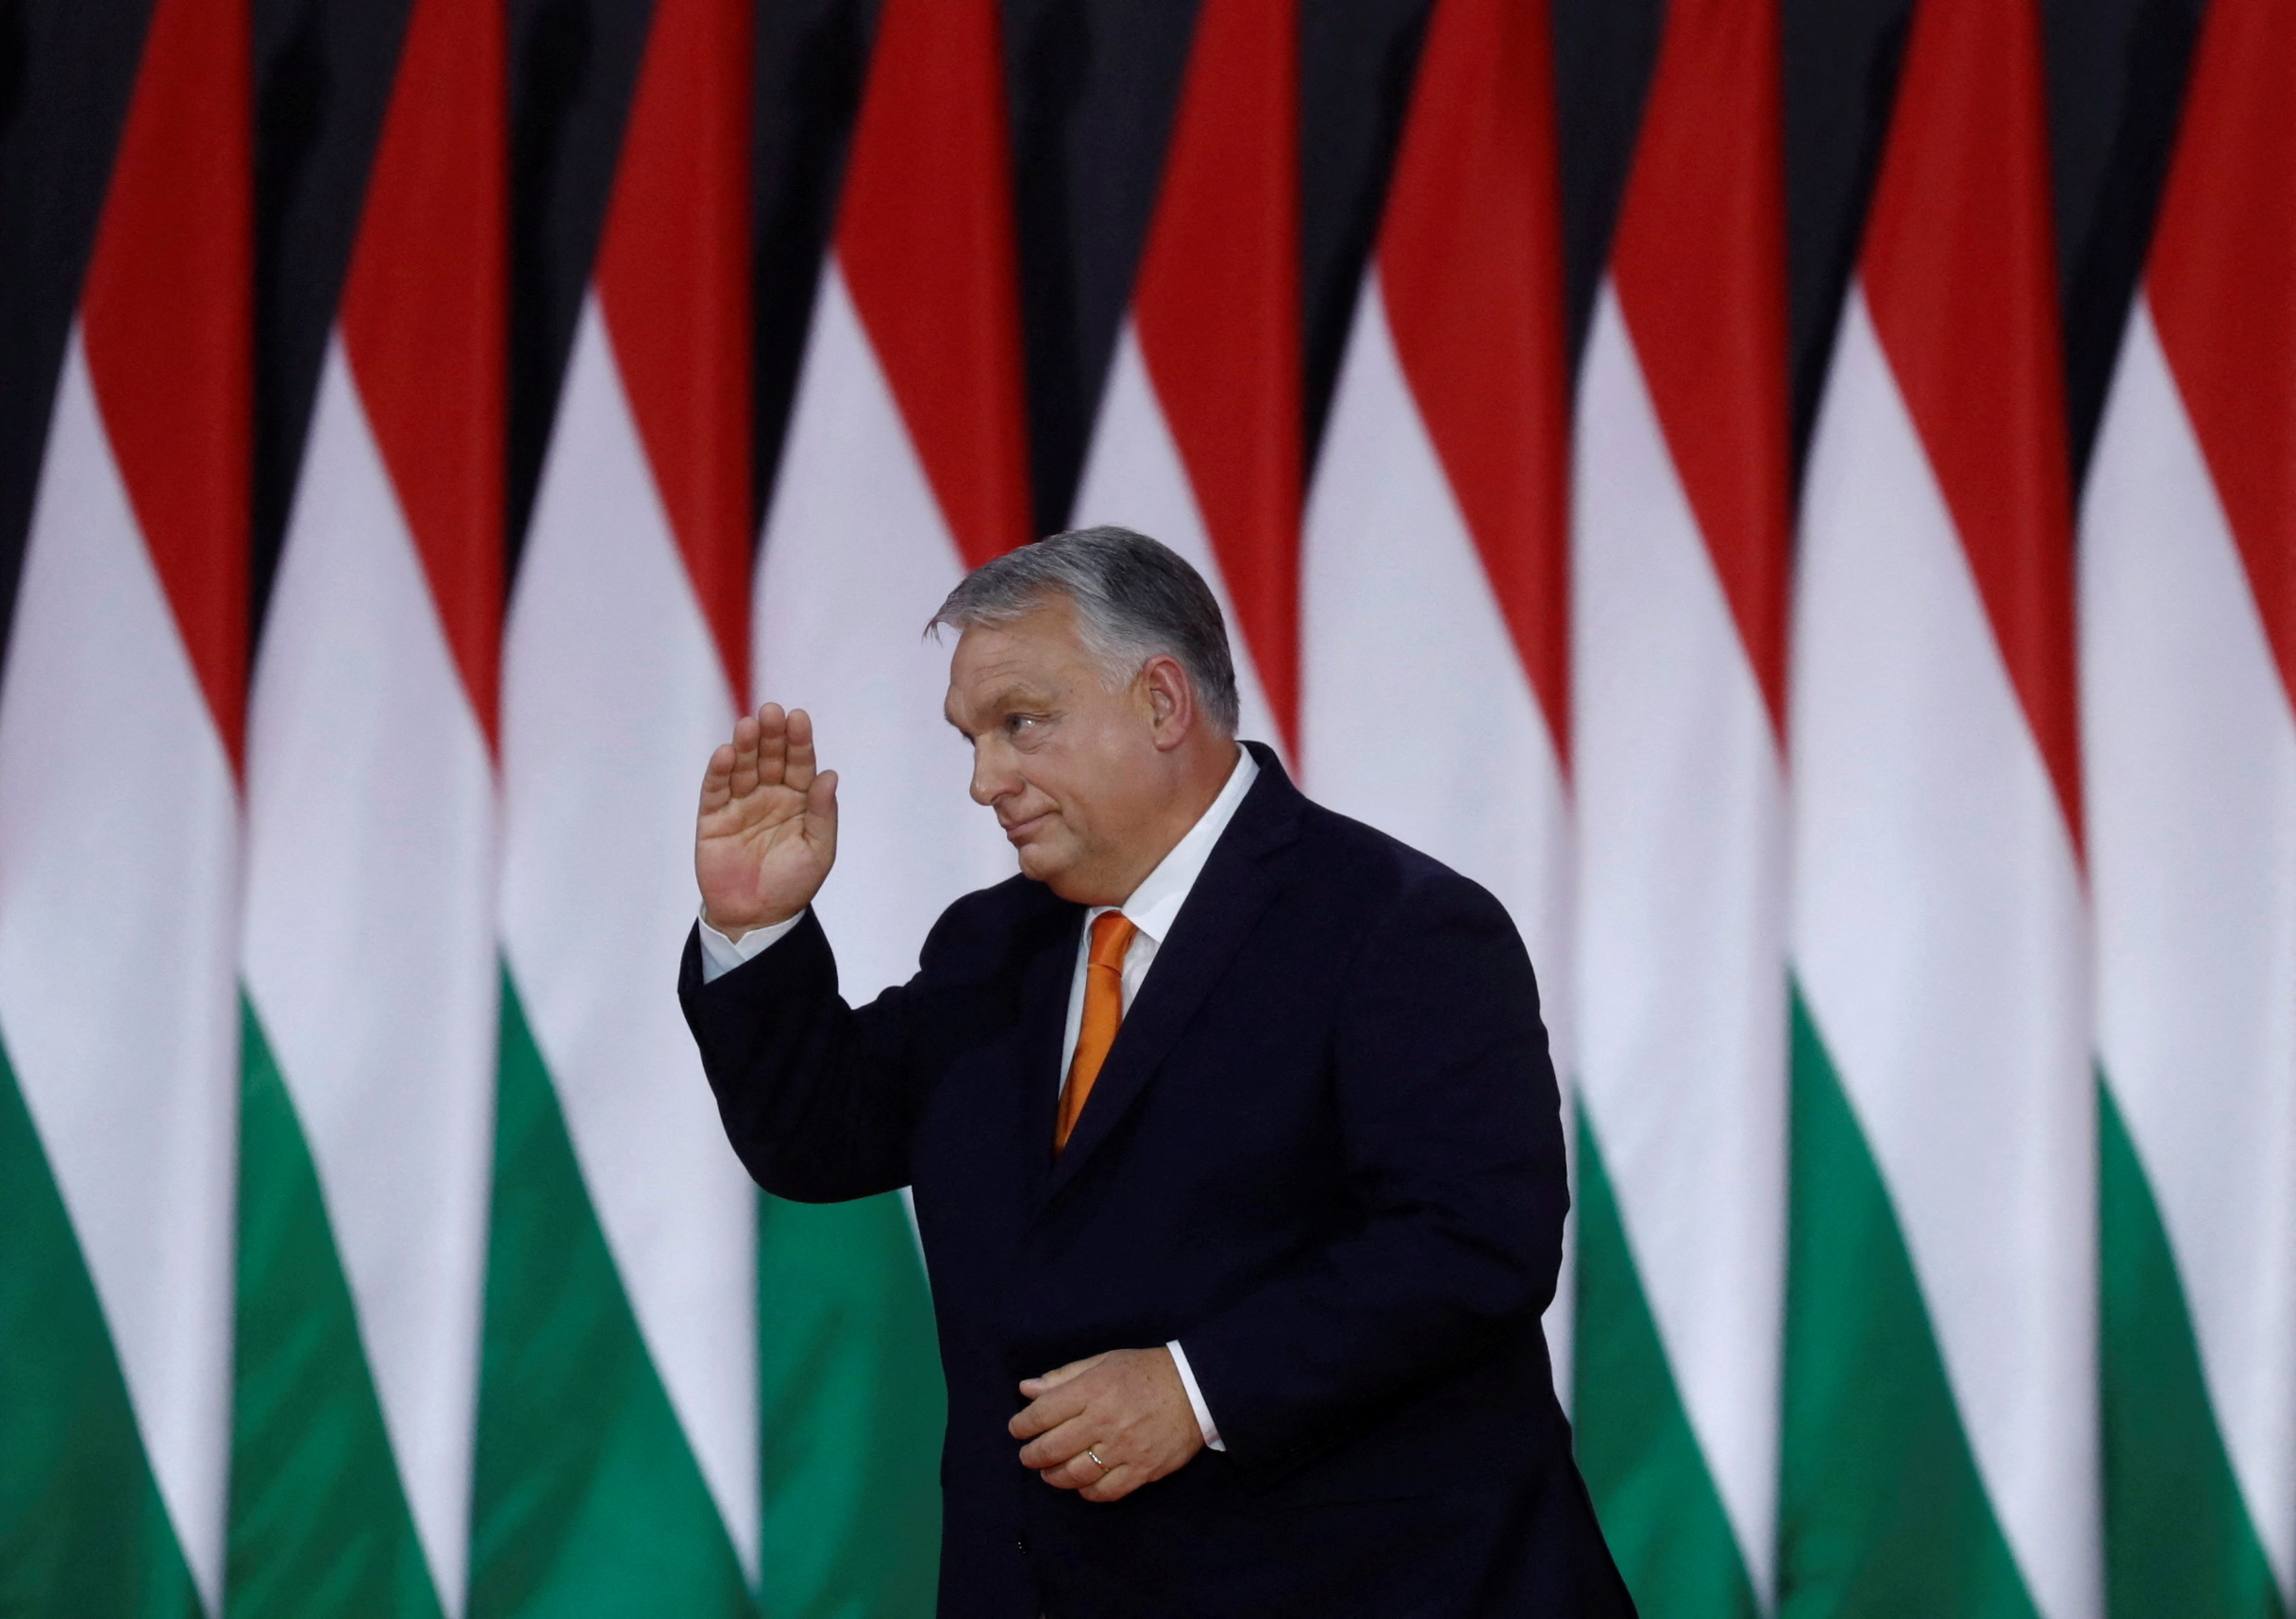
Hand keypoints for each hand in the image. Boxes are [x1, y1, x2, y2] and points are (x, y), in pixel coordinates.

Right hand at [695, 704, 838, 937]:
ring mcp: (740, 804)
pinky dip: (719, 771)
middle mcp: (769, 795)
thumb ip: (823, 813)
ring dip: (744, 745)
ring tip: (748, 726)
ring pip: (742, 767)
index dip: (799, 741)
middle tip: (771, 712)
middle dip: (771, 735)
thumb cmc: (793, 884)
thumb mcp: (818, 850)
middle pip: (769, 757)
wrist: (757, 918)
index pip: (799, 763)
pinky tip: (725, 753)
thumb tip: (830, 774)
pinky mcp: (713, 817)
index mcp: (798, 800)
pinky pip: (715, 789)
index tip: (798, 718)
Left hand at [1009, 1348, 1204, 1502]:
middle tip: (1028, 1456)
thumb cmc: (1144, 1372)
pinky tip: (1080, 1484)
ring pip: (1075, 1474)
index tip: (1017, 1429)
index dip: (1023, 1425)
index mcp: (1093, 1389)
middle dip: (1032, 1455)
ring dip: (1054, 1477)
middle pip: (1053, 1448)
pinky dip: (1086, 1492)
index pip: (1043, 1413)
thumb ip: (1064, 1377)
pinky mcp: (1141, 1470)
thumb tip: (1027, 1389)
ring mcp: (1124, 1449)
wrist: (1196, 1389)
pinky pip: (1105, 1491)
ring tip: (1049, 1473)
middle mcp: (1104, 1421)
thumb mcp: (1103, 1362)